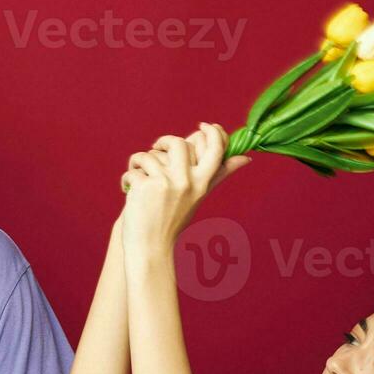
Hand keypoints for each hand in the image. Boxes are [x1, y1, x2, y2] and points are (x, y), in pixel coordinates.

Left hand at [118, 122, 251, 257]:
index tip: (203, 126)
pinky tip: (129, 190)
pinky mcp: (145, 186)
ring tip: (137, 175)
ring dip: (138, 162)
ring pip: (149, 154)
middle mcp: (186, 182)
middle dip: (163, 142)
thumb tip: (245, 158)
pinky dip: (128, 178)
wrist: (150, 247)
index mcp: (202, 183)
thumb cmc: (173, 220)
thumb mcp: (199, 196)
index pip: (215, 149)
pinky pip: (133, 168)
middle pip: (178, 143)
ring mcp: (165, 183)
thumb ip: (218, 174)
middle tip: (156, 148)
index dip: (212, 133)